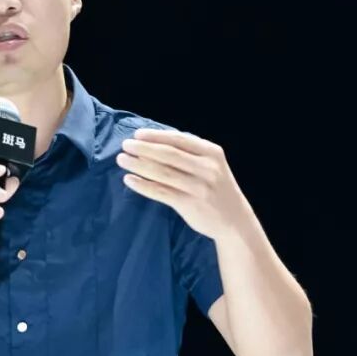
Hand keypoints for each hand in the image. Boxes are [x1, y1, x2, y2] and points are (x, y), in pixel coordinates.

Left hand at [116, 128, 250, 239]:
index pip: (179, 139)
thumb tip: (153, 142)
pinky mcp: (190, 204)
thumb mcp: (211, 165)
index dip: (156, 136)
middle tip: (125, 145)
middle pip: (168, 154)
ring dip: (138, 164)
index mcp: (211, 153)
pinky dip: (142, 185)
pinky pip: (161, 192)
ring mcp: (199, 187)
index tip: (137, 134)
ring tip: (122, 160)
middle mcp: (207, 168)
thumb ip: (189, 154)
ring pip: (162, 172)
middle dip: (143, 148)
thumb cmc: (216, 189)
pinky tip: (129, 180)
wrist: (235, 221)